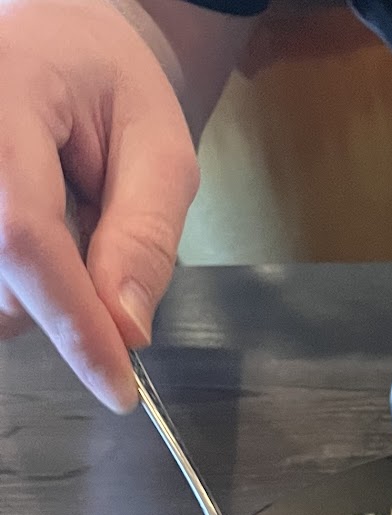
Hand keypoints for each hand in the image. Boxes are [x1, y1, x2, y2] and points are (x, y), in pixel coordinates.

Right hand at [0, 0, 199, 410]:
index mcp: (2, 100)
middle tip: (100, 232)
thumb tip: (127, 329)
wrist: (50, 33)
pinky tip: (39, 235)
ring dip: (41, 289)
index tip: (118, 387)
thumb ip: (145, 236)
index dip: (73, 323)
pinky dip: (20, 282)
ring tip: (64, 214)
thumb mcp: (159, 148)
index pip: (25, 235)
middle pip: (2, 278)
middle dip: (68, 301)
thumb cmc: (107, 80)